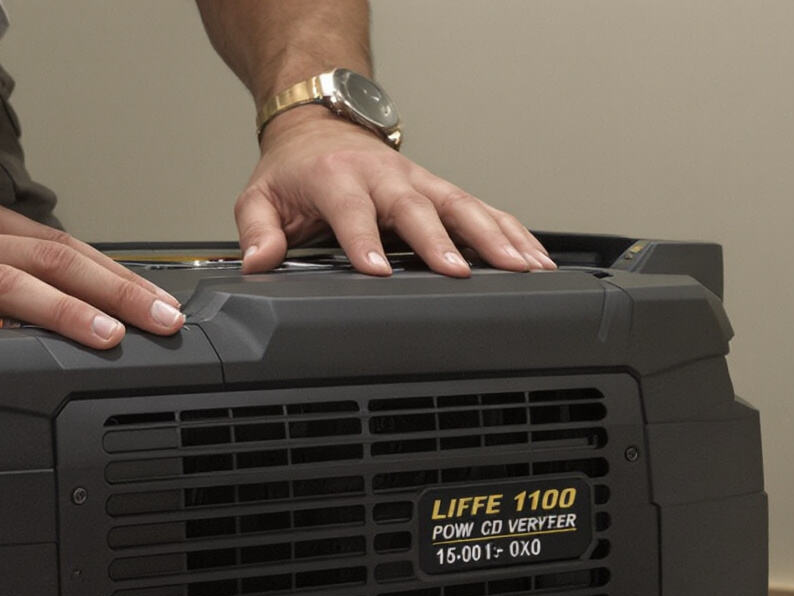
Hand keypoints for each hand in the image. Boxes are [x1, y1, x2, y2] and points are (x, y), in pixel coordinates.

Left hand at [233, 111, 551, 275]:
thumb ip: (257, 229)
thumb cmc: (296, 170)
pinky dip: (513, 233)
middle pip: (420, 208)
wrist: (322, 126)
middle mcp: (387, 176)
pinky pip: (485, 210)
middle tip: (460, 272)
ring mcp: (422, 182)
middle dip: (441, 241)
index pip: (353, 211)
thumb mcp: (261, 196)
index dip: (364, 241)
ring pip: (465, 206)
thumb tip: (257, 261)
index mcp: (339, 178)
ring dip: (496, 237)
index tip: (378, 271)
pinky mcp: (444, 191)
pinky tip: (536, 260)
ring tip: (524, 269)